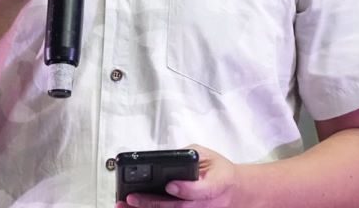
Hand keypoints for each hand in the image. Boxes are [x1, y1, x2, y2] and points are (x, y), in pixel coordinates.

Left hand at [119, 145, 241, 207]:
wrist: (234, 192)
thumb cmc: (219, 172)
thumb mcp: (208, 155)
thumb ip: (188, 156)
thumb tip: (166, 158)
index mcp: (217, 183)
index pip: (199, 190)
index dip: (184, 189)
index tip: (170, 184)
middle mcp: (205, 203)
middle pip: (178, 207)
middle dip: (153, 203)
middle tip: (132, 197)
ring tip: (124, 205)